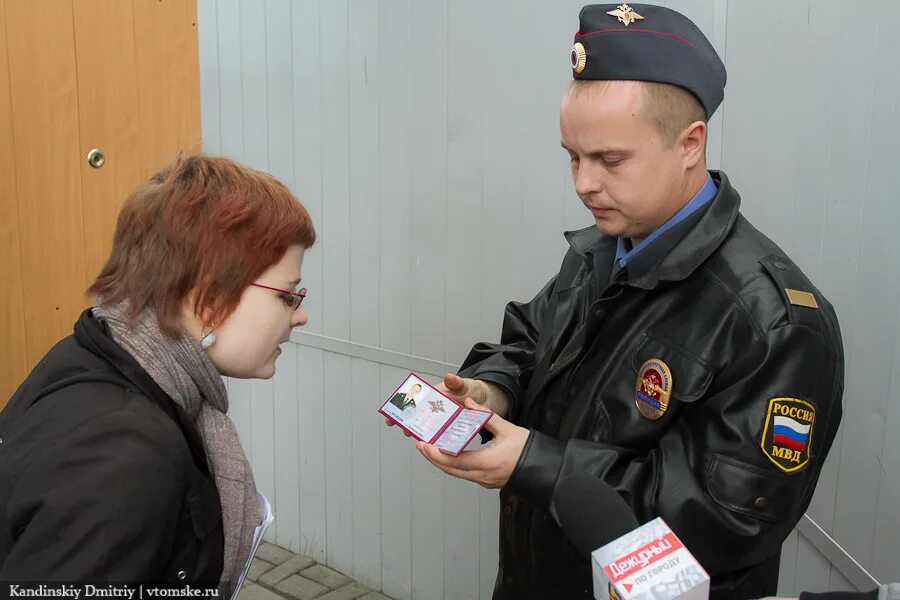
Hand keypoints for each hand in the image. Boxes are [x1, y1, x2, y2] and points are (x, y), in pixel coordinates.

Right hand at [384, 373, 510, 432]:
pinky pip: (444, 436)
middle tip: (405, 430)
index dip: (406, 406)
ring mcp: (445, 420)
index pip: (417, 400)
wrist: (488, 401)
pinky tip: (437, 446)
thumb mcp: (465, 385)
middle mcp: (438, 409)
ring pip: (431, 427)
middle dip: (411, 423)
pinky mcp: (453, 430)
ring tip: (418, 438)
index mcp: (437, 396)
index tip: (395, 413)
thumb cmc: (473, 390)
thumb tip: (449, 377)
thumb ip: (456, 382)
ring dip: (424, 433)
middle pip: (421, 416)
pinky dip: (439, 440)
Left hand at [415, 398, 528, 488]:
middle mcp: (483, 475)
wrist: (544, 469)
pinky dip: (454, 465)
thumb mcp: (507, 429)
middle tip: (421, 446)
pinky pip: (465, 474)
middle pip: (451, 470)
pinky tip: (449, 455)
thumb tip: (468, 402)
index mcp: (487, 462)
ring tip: (431, 450)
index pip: (455, 460)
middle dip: (433, 458)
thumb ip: (485, 415)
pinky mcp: (487, 481)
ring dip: (443, 462)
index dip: (437, 454)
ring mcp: (485, 481)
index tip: (425, 445)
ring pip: (457, 473)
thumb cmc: (528, 449)